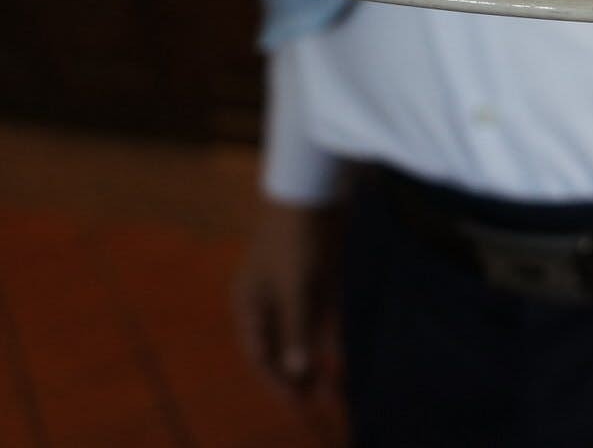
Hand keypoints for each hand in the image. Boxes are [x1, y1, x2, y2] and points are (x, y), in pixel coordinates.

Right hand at [233, 198, 341, 395]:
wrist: (312, 188)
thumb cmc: (295, 236)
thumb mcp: (295, 286)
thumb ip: (297, 328)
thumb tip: (296, 370)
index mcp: (249, 304)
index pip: (260, 354)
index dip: (278, 382)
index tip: (299, 405)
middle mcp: (268, 300)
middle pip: (281, 347)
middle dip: (298, 376)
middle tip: (319, 403)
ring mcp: (293, 288)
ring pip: (303, 334)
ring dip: (316, 360)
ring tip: (333, 389)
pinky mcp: (317, 277)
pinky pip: (321, 316)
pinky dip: (328, 335)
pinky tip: (341, 356)